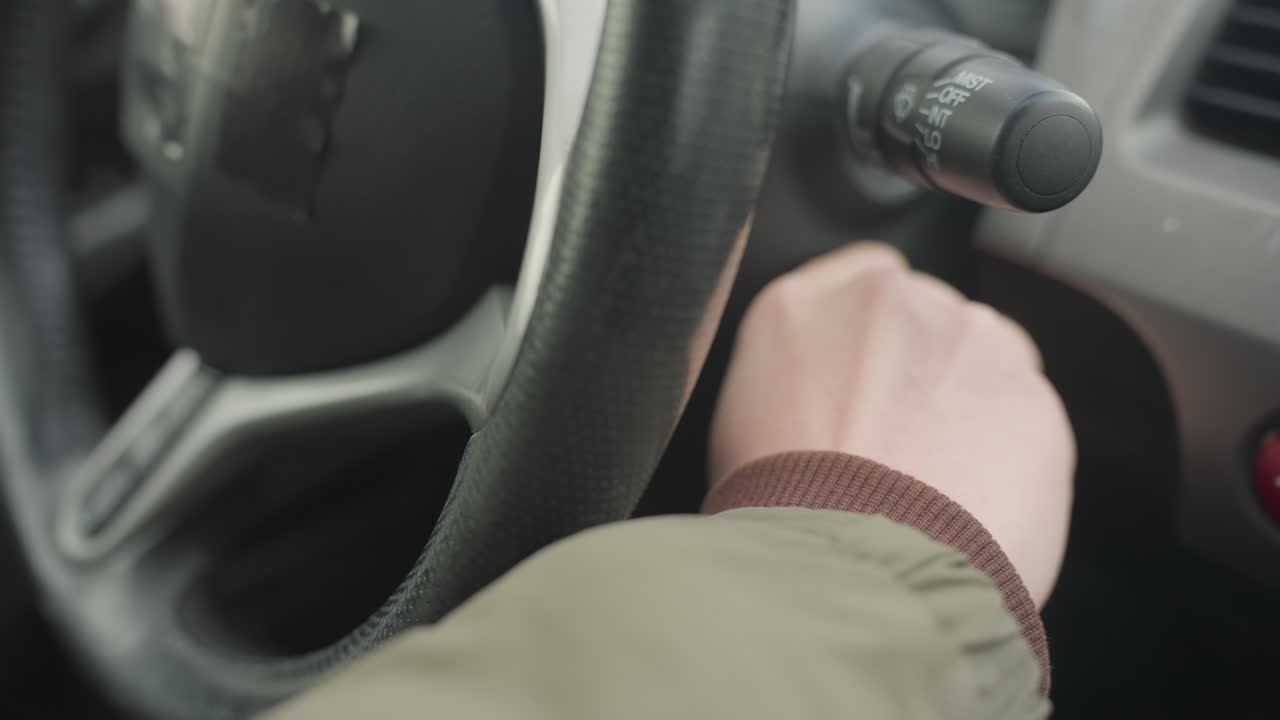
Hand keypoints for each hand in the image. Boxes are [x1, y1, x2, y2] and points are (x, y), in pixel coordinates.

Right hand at [710, 242, 1073, 606]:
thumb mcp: (739, 427)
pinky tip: (975, 504)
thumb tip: (819, 401)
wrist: (851, 567)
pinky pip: (1025, 417)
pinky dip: (1011, 455)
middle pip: (929, 317)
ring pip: (985, 359)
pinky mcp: (1030, 393)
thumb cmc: (781, 514)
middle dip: (924, 369)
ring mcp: (966, 340)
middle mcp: (888, 302)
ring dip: (971, 405)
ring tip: (939, 484)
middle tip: (901, 446)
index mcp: (802, 306)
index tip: (873, 372)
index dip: (871, 331)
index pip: (857, 275)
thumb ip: (789, 378)